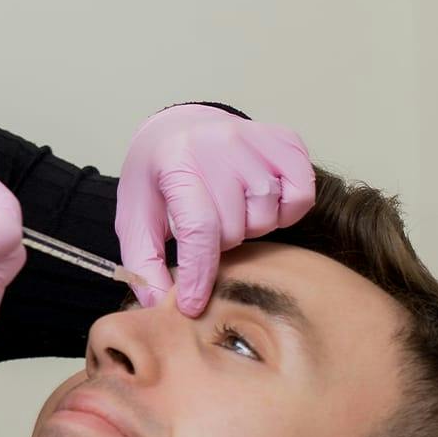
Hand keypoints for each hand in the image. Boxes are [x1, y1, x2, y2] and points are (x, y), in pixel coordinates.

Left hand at [115, 105, 314, 315]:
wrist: (179, 131)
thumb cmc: (158, 180)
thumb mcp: (136, 219)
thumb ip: (143, 264)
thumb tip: (158, 304)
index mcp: (177, 160)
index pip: (199, 228)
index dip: (198, 274)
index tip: (192, 304)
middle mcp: (219, 143)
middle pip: (236, 227)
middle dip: (221, 243)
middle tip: (208, 228)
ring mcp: (256, 139)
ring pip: (268, 215)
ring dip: (252, 226)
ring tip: (232, 211)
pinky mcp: (286, 140)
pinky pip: (301, 196)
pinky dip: (286, 210)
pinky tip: (260, 203)